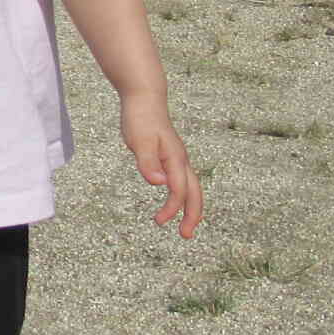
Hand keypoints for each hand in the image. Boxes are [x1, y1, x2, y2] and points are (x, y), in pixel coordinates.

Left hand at [121, 95, 201, 237]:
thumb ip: (148, 162)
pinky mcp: (171, 157)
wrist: (144, 98)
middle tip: (186, 236)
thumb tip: (159, 184)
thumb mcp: (139, 140)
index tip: (159, 221)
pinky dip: (182, 196)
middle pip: (194, 192)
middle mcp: (181, 160)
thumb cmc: (140, 118)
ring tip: (183, 227)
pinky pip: (182, 181)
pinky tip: (172, 203)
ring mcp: (178, 159)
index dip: (172, 208)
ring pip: (191, 187)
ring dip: (189, 208)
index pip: (179, 189)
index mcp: (175, 158)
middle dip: (192, 215)